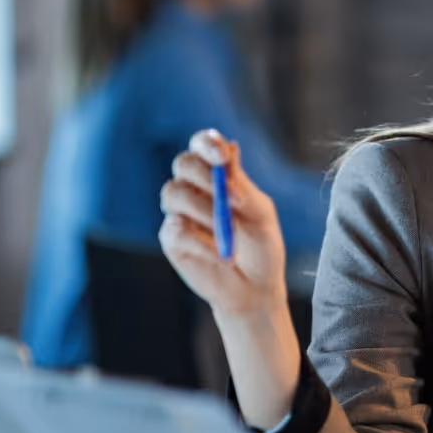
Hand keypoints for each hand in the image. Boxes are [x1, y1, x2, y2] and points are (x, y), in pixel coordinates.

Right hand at [159, 129, 286, 317]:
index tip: (221, 157)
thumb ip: (242, 186)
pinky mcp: (171, 238)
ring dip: (203, 210)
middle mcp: (196, 188)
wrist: (254, 288)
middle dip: (203, 175)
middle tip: (226, 196)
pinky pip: (176, 229)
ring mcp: (180, 212)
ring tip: (227, 231)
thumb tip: (230, 150)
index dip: (207, 144)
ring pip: (173, 193)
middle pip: (183, 163)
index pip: (203, 145)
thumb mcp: (260, 215)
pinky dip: (201, 242)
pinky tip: (222, 255)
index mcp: (219, 175)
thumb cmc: (261, 248)